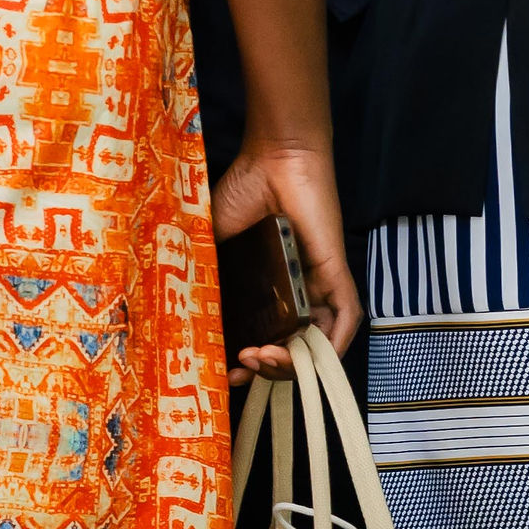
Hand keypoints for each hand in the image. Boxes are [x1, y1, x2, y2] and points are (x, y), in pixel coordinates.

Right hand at [211, 139, 359, 383]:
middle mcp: (294, 290)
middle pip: (291, 347)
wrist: (272, 156)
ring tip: (261, 360)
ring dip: (293, 363)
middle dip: (268, 368)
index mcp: (267, 287)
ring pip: (317, 341)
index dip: (249, 363)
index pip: (263, 337)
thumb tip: (181, 311)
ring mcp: (316, 283)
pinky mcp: (334, 271)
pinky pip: (346, 317)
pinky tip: (310, 360)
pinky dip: (335, 344)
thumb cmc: (244, 189)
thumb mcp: (215, 240)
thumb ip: (205, 273)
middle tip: (242, 364)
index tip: (225, 373)